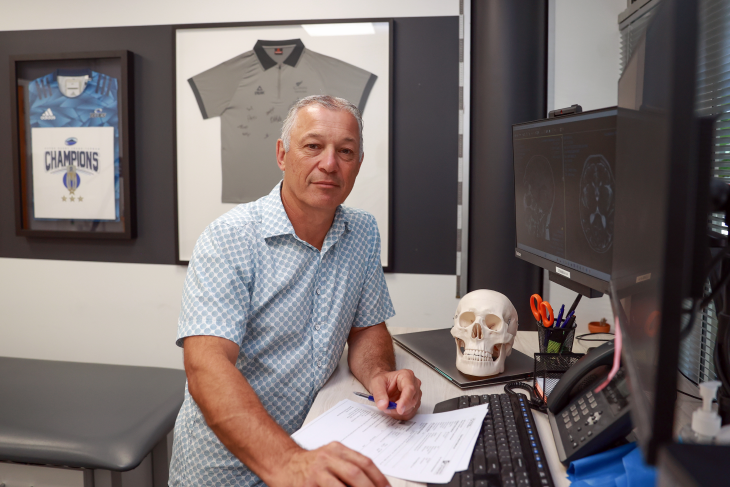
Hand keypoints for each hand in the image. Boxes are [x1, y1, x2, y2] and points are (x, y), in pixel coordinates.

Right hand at [272, 442, 389, 486]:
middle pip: (355, 473)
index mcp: (337, 450)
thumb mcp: (331, 458)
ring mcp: (316, 473)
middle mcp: (327, 458)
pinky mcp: (307, 486)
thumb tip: (375, 483)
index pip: (365, 462)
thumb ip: (349, 465)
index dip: (380, 479)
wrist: (282, 463)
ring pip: (341, 486)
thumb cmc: (310, 465)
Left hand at [368, 369, 421, 419]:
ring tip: (387, 407)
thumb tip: (383, 405)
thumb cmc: (383, 380)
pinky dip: (400, 415)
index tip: (399, 409)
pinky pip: (409, 414)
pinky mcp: (414, 403)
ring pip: (411, 409)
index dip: (405, 400)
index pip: (410, 389)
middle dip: (398, 408)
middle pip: (412, 400)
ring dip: (398, 412)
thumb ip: (379, 393)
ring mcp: (416, 394)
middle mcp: (414, 384)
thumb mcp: (377, 383)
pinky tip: (393, 410)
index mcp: (407, 375)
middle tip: (386, 408)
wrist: (384, 383)